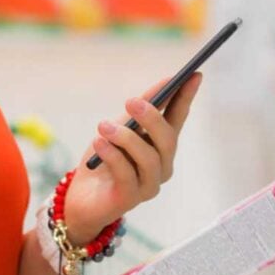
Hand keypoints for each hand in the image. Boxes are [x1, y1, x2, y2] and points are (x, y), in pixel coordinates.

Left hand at [64, 73, 201, 240]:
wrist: (80, 196)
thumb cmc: (102, 158)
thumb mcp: (118, 126)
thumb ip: (139, 109)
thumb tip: (165, 82)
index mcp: (160, 146)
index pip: (178, 118)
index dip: (186, 97)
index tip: (193, 74)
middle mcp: (161, 166)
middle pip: (167, 140)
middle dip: (152, 118)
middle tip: (131, 102)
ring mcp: (148, 185)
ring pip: (149, 158)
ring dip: (126, 138)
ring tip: (103, 126)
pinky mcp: (130, 199)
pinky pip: (126, 174)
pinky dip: (112, 155)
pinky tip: (99, 143)